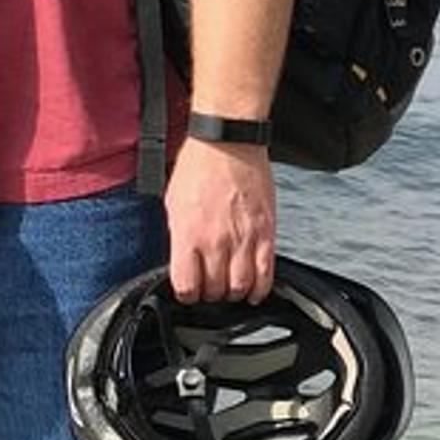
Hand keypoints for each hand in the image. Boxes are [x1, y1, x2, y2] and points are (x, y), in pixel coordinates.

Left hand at [162, 136, 276, 303]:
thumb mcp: (173, 203)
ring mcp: (243, 239)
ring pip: (240, 287)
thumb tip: (182, 260)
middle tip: (209, 289)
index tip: (188, 292)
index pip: (186, 285)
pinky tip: (254, 292)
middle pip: (214, 290)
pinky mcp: (266, 234)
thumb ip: (178, 235)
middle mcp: (216, 241)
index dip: (186, 295)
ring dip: (233, 294)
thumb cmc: (198, 167)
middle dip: (209, 295)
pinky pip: (266, 274)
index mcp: (188, 234)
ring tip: (229, 289)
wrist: (227, 144)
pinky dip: (260, 289)